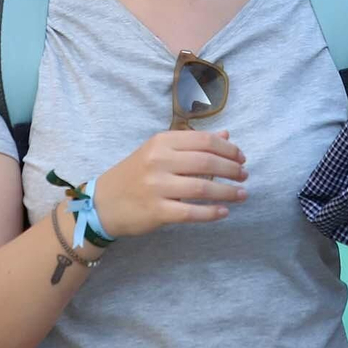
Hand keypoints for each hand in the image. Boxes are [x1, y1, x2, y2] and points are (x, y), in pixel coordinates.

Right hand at [95, 130, 247, 236]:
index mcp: (161, 142)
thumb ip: (192, 143)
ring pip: (202, 188)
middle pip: (206, 162)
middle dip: (231, 169)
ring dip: (227, 192)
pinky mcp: (157, 211)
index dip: (228, 149)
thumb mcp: (159, 151)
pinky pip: (191, 212)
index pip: (204, 140)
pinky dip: (211, 212)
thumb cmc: (135, 174)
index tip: (241, 157)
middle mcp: (158, 161)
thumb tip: (227, 135)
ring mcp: (157, 187)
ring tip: (242, 194)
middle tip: (244, 175)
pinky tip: (224, 212)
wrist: (103, 203)